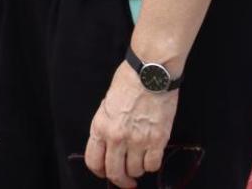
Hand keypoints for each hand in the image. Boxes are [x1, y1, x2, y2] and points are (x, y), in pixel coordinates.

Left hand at [84, 61, 178, 187]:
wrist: (149, 74)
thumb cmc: (127, 83)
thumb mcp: (106, 105)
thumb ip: (106, 127)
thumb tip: (108, 147)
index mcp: (100, 126)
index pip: (94, 161)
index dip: (100, 172)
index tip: (107, 174)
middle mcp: (116, 137)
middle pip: (115, 172)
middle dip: (121, 180)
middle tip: (127, 182)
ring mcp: (138, 140)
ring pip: (136, 170)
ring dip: (137, 169)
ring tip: (139, 161)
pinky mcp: (157, 140)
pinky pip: (153, 165)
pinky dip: (152, 164)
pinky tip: (151, 156)